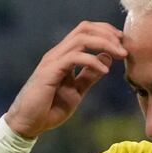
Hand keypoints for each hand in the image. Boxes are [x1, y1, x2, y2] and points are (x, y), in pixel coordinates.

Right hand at [4, 21, 124, 138]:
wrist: (27, 124)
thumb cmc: (48, 109)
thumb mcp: (76, 91)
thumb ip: (89, 75)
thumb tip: (106, 60)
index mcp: (63, 55)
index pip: (86, 31)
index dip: (106, 32)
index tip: (122, 44)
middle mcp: (57, 53)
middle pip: (85, 28)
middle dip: (108, 33)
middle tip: (124, 47)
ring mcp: (52, 61)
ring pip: (81, 38)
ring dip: (105, 43)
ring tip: (120, 55)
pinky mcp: (49, 71)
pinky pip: (74, 57)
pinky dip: (93, 61)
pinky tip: (105, 71)